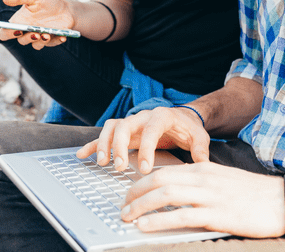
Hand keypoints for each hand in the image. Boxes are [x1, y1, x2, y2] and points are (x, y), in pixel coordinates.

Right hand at [1, 0, 74, 49]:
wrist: (66, 7)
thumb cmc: (47, 0)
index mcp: (20, 21)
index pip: (5, 32)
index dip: (7, 33)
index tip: (15, 29)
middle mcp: (28, 31)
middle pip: (21, 41)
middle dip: (27, 38)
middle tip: (34, 33)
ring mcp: (40, 37)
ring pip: (36, 45)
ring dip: (41, 42)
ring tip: (47, 35)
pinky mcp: (52, 40)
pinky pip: (52, 44)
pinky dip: (57, 40)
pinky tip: (62, 36)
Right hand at [76, 106, 210, 173]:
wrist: (183, 117)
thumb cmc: (189, 128)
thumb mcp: (199, 136)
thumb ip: (200, 149)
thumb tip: (201, 162)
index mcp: (162, 116)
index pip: (150, 129)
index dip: (146, 148)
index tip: (145, 168)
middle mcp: (143, 116)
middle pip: (124, 125)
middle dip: (119, 146)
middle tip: (120, 167)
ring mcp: (132, 123)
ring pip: (112, 127)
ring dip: (104, 144)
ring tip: (103, 163)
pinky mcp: (125, 131)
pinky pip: (105, 135)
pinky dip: (94, 144)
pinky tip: (83, 154)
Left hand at [121, 163, 284, 237]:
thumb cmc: (257, 195)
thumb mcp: (224, 182)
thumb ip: (202, 185)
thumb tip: (179, 194)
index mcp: (204, 169)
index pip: (164, 171)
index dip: (142, 183)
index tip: (129, 194)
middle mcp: (204, 178)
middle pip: (159, 179)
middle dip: (135, 193)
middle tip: (122, 207)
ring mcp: (210, 195)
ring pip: (165, 195)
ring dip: (140, 206)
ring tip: (127, 217)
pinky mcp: (217, 214)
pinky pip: (180, 215)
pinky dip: (159, 220)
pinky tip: (146, 226)